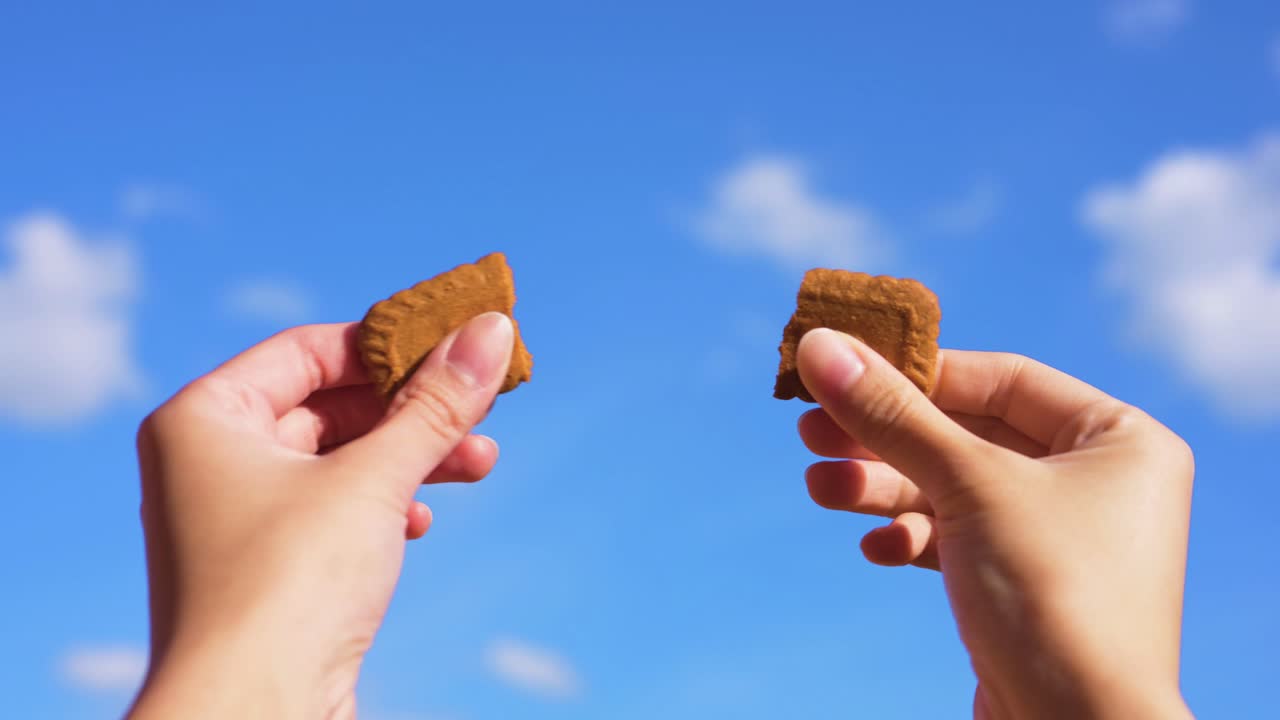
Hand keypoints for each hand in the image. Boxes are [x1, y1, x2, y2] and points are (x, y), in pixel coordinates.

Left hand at [128, 312, 514, 719]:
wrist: (249, 717)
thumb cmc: (287, 586)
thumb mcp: (374, 479)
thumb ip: (435, 404)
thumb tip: (492, 329)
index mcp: (205, 418)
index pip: (308, 351)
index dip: (387, 345)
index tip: (455, 344)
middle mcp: (209, 462)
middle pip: (329, 406)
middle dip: (412, 409)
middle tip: (481, 403)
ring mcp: (236, 519)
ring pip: (339, 462)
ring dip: (411, 458)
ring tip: (481, 461)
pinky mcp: (267, 570)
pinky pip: (334, 513)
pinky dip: (384, 507)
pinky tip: (422, 521)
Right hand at [795, 329, 1194, 719]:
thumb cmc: (1053, 596)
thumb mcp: (967, 486)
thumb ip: (892, 413)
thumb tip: (819, 346)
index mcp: (1117, 438)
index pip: (1000, 378)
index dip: (916, 372)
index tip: (842, 369)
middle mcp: (1096, 482)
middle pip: (966, 435)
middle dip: (884, 437)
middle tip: (809, 428)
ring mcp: (1059, 539)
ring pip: (953, 491)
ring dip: (883, 488)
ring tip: (820, 488)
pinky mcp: (1025, 588)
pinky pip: (959, 542)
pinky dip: (913, 539)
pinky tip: (878, 550)